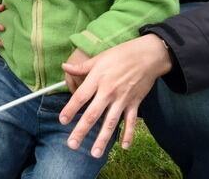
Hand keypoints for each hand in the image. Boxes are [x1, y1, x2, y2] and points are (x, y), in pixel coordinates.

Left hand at [59, 34, 171, 157]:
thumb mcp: (98, 58)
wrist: (147, 56)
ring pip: (110, 123)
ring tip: (94, 153)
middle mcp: (108, 92)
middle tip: (72, 144)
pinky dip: (128, 135)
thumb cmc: (120, 55)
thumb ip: (81, 67)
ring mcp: (122, 100)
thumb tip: (64, 67)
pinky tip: (124, 147)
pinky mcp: (135, 104)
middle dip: (81, 131)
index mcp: (97, 79)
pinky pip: (131, 122)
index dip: (70, 109)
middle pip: (92, 114)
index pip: (80, 97)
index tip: (62, 121)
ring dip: (102, 139)